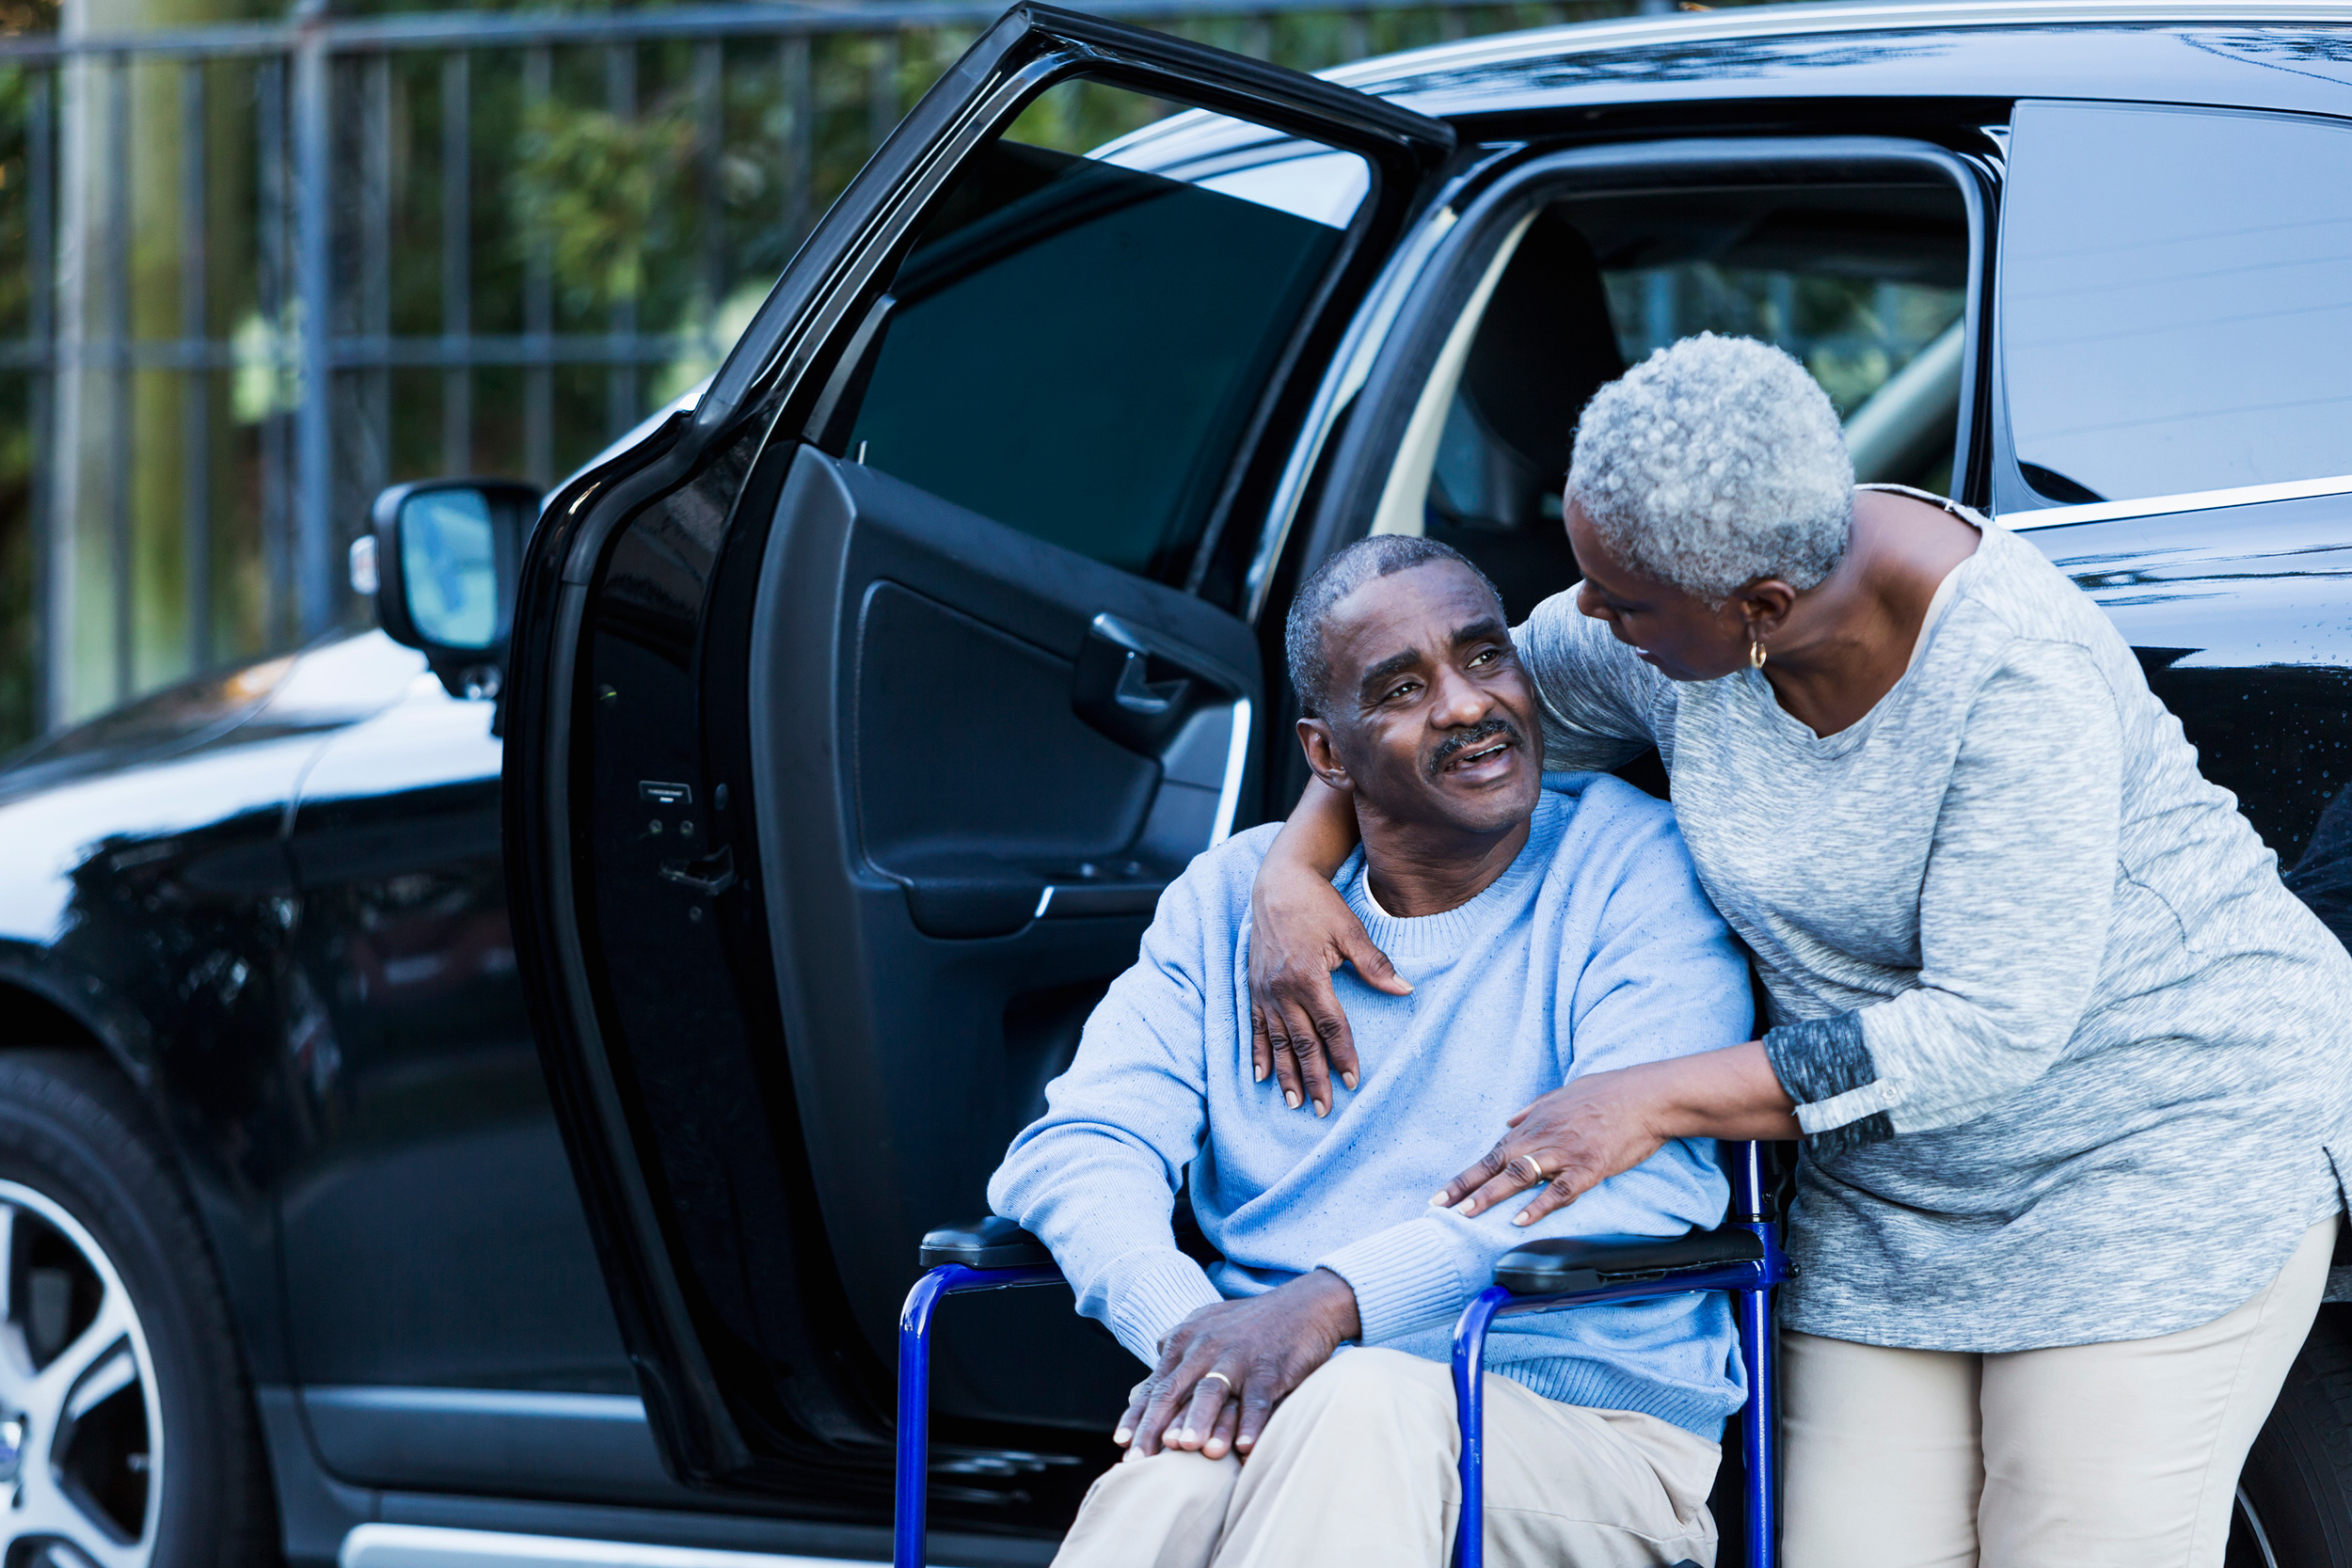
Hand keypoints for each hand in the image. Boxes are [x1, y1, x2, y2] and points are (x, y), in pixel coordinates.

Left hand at [1114, 1269, 1361, 1459]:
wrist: (1305, 1304)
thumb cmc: (1253, 1322)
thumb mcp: (1208, 1323)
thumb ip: (1178, 1344)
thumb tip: (1152, 1367)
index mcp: (1187, 1340)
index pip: (1156, 1384)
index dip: (1137, 1415)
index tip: (1121, 1444)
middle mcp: (1207, 1347)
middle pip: (1174, 1391)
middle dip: (1154, 1428)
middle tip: (1139, 1460)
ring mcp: (1239, 1356)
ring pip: (1212, 1391)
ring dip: (1198, 1420)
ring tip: (1185, 1449)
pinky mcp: (1271, 1367)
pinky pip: (1258, 1398)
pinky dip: (1251, 1423)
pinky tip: (1243, 1448)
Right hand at [1247, 872, 1407, 1115]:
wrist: (1276, 884)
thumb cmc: (1317, 905)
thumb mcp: (1350, 930)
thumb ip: (1374, 965)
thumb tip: (1404, 989)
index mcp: (1309, 976)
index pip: (1331, 1026)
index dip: (1342, 1055)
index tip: (1352, 1080)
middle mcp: (1282, 989)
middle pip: (1302, 1042)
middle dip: (1314, 1078)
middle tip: (1322, 1109)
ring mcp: (1264, 991)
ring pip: (1277, 1042)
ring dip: (1286, 1074)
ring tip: (1295, 1103)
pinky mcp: (1253, 989)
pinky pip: (1255, 1028)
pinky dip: (1258, 1054)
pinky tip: (1262, 1076)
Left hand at [1431, 1045, 1799, 1226]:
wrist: (1645, 1096)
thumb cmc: (1605, 1093)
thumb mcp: (1562, 1093)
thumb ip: (1532, 1110)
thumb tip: (1508, 1121)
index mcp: (1534, 1125)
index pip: (1491, 1154)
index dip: (1465, 1177)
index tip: (1441, 1196)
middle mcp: (1542, 1137)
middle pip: (1496, 1166)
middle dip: (1465, 1189)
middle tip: (1440, 1209)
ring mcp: (1565, 1152)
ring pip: (1520, 1175)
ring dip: (1491, 1196)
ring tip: (1467, 1216)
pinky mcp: (1590, 1167)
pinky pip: (1559, 1190)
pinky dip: (1538, 1206)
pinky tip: (1520, 1221)